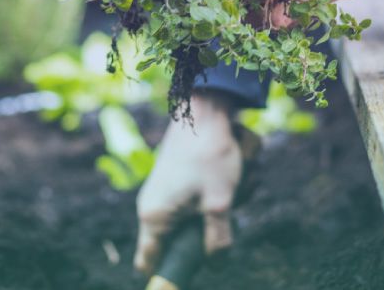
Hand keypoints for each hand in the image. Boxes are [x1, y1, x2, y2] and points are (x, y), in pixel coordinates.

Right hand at [133, 93, 241, 274]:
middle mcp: (152, 208)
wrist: (205, 110)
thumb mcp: (220, 201)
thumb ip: (218, 238)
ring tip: (235, 183)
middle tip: (226, 211)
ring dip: (221, 208)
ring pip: (196, 219)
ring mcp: (164, 193)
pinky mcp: (178, 181)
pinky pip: (200, 199)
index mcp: (154, 218)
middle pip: (181, 241)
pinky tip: (233, 173)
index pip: (148, 262)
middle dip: (209, 232)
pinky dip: (219, 192)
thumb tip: (217, 263)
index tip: (189, 273)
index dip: (166, 272)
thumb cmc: (209, 155)